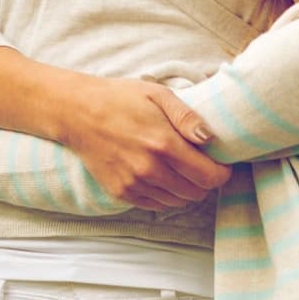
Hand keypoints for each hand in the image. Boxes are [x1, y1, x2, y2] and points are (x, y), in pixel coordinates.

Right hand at [57, 75, 229, 211]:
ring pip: (176, 202)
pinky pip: (155, 205)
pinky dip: (164, 195)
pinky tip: (161, 176)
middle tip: (201, 166)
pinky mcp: (121, 192)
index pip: (208, 176)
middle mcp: (150, 169)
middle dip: (205, 182)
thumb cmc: (120, 98)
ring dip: (185, 190)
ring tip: (180, 170)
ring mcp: (134, 183)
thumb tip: (210, 138)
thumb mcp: (157, 94)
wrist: (77, 112)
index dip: (221, 173)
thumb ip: (187, 116)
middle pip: (195, 193)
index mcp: (163, 143)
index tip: (221, 165)